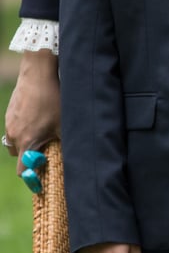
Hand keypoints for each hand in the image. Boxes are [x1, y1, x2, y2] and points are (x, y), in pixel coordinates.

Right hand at [4, 50, 60, 174]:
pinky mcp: (9, 112)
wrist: (38, 73)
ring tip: (40, 132)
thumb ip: (65, 143)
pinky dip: (23, 128)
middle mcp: (15, 135)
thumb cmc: (53, 98)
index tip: (40, 179)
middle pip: (19, 156)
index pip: (23, 171)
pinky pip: (13, 127)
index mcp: (28, 142)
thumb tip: (75, 156)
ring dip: (25, 141)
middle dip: (30, 157)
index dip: (32, 177)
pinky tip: (36, 117)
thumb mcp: (64, 123)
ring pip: (14, 141)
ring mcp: (10, 123)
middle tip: (44, 150)